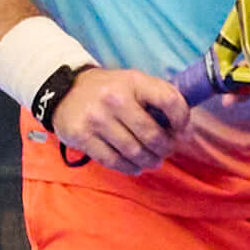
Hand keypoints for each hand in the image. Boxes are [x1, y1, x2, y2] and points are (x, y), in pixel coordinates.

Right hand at [49, 67, 186, 172]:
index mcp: (133, 81)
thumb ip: (160, 98)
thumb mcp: (134, 83)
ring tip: (152, 161)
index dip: (183, 120)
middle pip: (152, 135)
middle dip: (165, 148)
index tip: (182, 132)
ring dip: (149, 161)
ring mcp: (96, 118)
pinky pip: (113, 161)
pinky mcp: (81, 136)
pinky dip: (129, 168)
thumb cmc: (108, 90)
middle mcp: (114, 98)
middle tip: (166, 151)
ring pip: (134, 152)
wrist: (64, 91)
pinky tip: (135, 166)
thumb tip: (185, 132)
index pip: (170, 101)